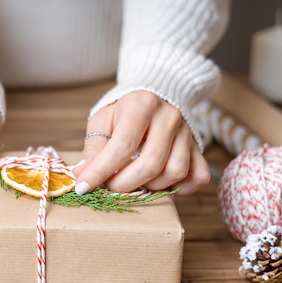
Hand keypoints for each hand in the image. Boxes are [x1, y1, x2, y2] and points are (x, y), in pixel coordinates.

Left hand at [72, 90, 209, 195]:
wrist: (155, 94)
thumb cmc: (124, 111)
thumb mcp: (102, 120)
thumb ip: (94, 148)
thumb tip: (83, 174)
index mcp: (142, 105)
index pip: (122, 146)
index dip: (101, 171)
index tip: (83, 187)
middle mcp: (169, 117)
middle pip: (151, 164)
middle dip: (124, 184)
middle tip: (108, 186)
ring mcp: (187, 133)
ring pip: (175, 172)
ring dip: (150, 187)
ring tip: (133, 181)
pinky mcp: (198, 147)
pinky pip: (198, 176)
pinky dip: (180, 188)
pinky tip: (160, 184)